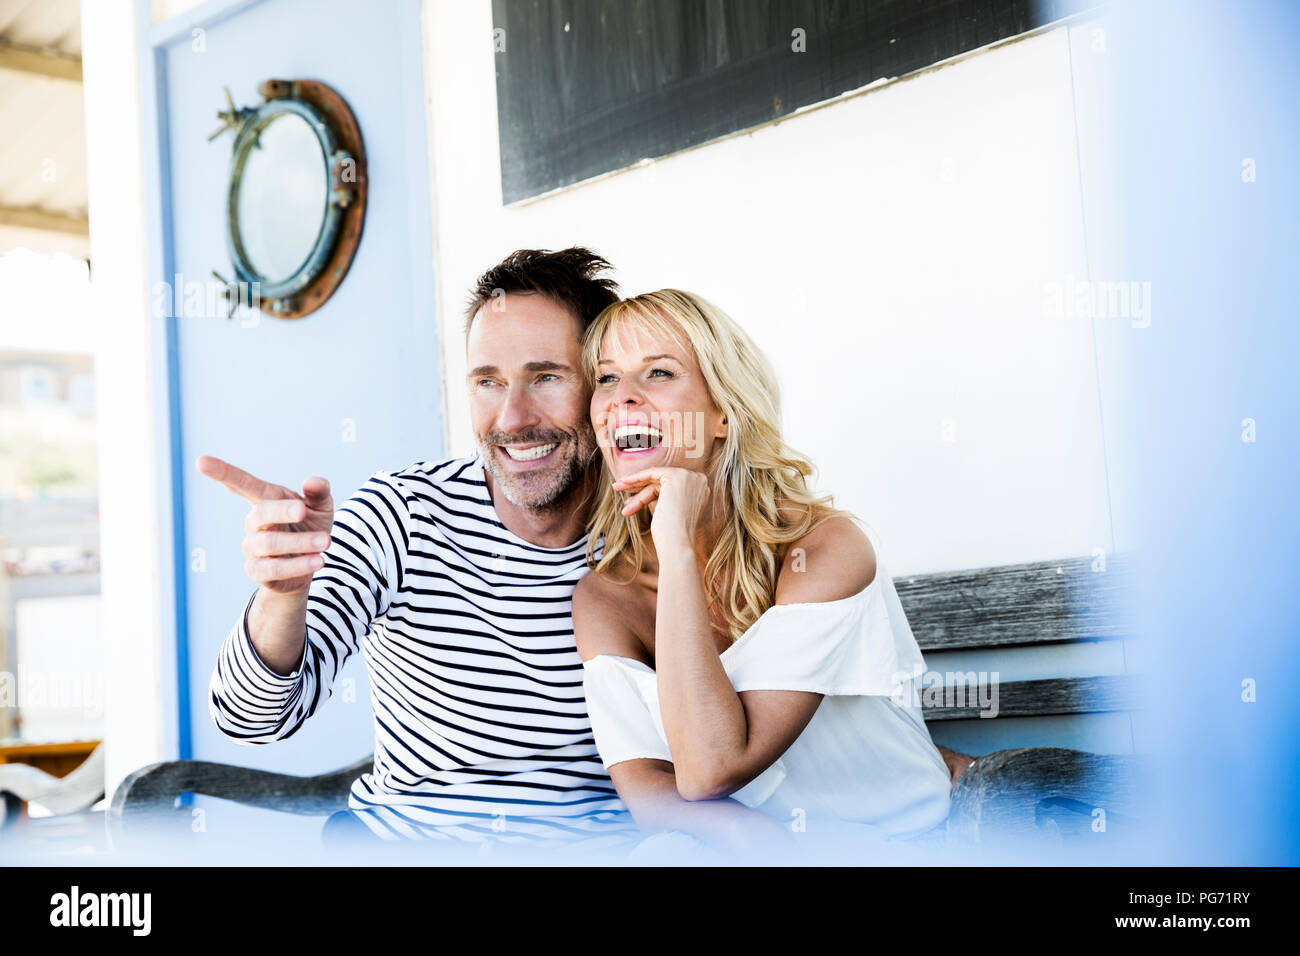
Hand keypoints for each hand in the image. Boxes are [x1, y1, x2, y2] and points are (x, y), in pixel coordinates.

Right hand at [197, 455, 333, 595]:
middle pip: (261, 513)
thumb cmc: (311, 527)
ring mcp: (252, 547)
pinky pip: (274, 569)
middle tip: (304, 510)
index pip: (241, 483)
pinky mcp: (257, 571)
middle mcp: (254, 523)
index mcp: (267, 500)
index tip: (201, 461)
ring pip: (270, 544)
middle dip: (283, 511)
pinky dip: (298, 565)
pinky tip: (318, 561)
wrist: (312, 563)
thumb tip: (313, 481)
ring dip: (300, 542)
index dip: (222, 472)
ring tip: (325, 542)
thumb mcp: (321, 507)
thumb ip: (319, 492)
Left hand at [612, 466, 710, 553]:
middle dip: (640, 486)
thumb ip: (664, 497)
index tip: (633, 496)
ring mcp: (688, 477)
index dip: (650, 490)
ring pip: (655, 479)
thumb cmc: (672, 535)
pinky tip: (623, 484)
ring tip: (618, 492)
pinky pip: (651, 473)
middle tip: (620, 489)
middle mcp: (698, 480)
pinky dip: (636, 478)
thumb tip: (647, 489)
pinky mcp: (675, 476)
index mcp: (701, 489)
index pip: (670, 486)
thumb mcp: (670, 511)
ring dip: (635, 488)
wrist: (677, 543)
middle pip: (662, 481)